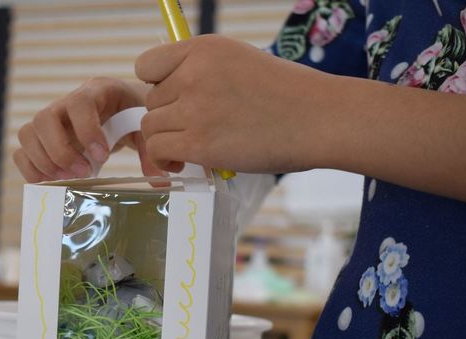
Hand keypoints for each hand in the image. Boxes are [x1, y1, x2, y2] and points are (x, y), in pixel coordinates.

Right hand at [14, 77, 162, 182]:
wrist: (120, 108)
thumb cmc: (131, 114)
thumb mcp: (144, 126)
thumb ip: (150, 150)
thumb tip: (159, 180)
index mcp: (95, 92)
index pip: (79, 104)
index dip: (86, 130)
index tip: (102, 156)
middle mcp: (65, 103)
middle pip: (44, 118)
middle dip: (61, 151)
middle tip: (83, 172)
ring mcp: (50, 120)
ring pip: (28, 133)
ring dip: (44, 161)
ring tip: (67, 179)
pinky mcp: (42, 138)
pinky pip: (22, 150)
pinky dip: (31, 168)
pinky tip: (51, 182)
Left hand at [135, 34, 328, 173]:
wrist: (319, 118)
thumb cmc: (289, 94)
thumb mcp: (240, 61)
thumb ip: (204, 71)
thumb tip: (172, 91)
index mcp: (203, 49)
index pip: (147, 65)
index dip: (157, 85)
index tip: (176, 99)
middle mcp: (193, 74)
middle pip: (150, 100)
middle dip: (168, 116)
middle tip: (193, 129)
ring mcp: (195, 109)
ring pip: (150, 127)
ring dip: (166, 140)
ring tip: (187, 149)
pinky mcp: (199, 143)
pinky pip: (158, 150)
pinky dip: (164, 160)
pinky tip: (181, 163)